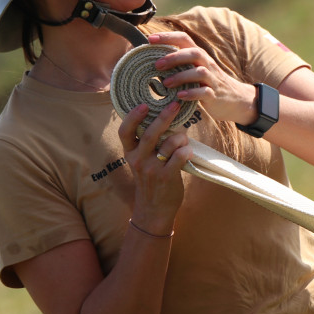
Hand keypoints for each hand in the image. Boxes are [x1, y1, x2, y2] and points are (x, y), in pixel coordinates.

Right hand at [117, 102, 191, 234]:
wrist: (153, 208)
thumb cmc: (150, 179)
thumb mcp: (140, 161)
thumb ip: (145, 143)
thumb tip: (161, 116)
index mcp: (130, 153)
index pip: (125, 131)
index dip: (133, 117)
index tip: (144, 105)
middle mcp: (138, 160)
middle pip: (150, 133)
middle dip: (164, 116)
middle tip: (175, 105)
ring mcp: (152, 169)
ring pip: (169, 143)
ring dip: (181, 137)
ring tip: (183, 140)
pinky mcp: (167, 177)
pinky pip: (180, 156)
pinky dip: (187, 150)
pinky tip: (188, 152)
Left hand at [146, 32, 256, 124]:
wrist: (235, 99)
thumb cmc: (207, 83)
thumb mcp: (194, 69)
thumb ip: (179, 63)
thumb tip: (151, 59)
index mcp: (199, 55)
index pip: (184, 39)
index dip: (168, 37)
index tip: (150, 39)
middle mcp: (206, 64)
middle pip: (193, 53)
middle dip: (174, 57)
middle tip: (157, 65)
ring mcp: (212, 79)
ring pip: (199, 72)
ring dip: (181, 76)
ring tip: (165, 83)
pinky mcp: (215, 95)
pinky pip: (205, 92)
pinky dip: (192, 93)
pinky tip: (180, 96)